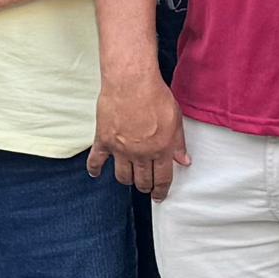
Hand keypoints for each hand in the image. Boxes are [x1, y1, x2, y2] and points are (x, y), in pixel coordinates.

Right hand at [91, 69, 186, 200]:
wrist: (131, 81)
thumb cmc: (155, 95)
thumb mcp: (175, 119)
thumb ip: (179, 143)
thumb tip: (184, 161)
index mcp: (161, 150)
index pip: (162, 179)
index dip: (161, 191)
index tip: (159, 196)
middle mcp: (141, 154)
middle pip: (142, 180)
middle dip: (145, 187)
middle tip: (145, 187)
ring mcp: (120, 149)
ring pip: (123, 176)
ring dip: (127, 180)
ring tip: (129, 178)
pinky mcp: (104, 140)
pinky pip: (96, 161)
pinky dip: (94, 169)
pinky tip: (95, 174)